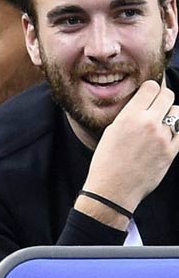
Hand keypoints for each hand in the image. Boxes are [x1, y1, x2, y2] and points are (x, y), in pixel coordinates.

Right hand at [83, 79, 178, 210]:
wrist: (112, 190)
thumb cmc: (107, 162)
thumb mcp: (111, 132)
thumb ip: (130, 116)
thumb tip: (144, 104)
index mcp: (129, 117)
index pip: (151, 87)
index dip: (151, 89)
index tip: (149, 94)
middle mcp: (147, 123)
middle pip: (168, 96)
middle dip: (163, 99)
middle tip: (158, 108)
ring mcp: (162, 137)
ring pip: (178, 113)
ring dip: (171, 116)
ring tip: (161, 126)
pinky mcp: (172, 151)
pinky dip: (176, 131)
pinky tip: (168, 136)